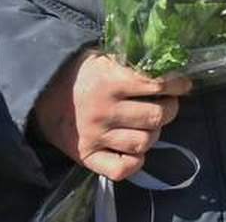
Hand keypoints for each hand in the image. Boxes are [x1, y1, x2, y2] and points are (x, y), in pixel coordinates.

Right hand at [33, 50, 190, 180]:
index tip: (182, 84)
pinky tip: (134, 148)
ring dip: (154, 133)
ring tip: (149, 123)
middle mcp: (103, 110)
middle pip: (156, 117)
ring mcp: (94, 136)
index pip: (156, 85)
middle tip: (167, 104)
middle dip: (170, 108)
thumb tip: (170, 63)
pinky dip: (135, 162)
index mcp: (110, 81)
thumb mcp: (106, 56)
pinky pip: (121, 169)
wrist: (42, 92)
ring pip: (144, 142)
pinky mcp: (86, 156)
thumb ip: (134, 60)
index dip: (177, 85)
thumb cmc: (83, 72)